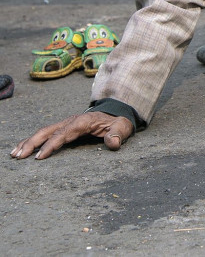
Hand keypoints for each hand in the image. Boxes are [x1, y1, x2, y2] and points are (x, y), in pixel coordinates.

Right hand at [10, 112, 133, 159]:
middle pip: (48, 131)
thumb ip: (117, 134)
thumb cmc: (118, 123)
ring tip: (15, 154)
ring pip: (44, 131)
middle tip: (20, 157)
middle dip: (33, 143)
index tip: (40, 157)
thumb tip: (112, 143)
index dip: (51, 144)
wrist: (117, 113)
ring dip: (29, 142)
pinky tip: (22, 148)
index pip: (64, 133)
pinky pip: (46, 133)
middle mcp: (71, 121)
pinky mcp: (63, 127)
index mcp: (83, 121)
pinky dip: (33, 140)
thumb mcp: (122, 128)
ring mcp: (66, 123)